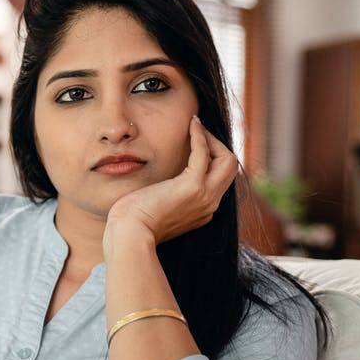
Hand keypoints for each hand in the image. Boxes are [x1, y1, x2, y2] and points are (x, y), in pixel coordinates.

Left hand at [104, 115, 238, 252]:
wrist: (129, 234)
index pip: (219, 180)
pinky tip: (192, 124)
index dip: (211, 160)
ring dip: (213, 141)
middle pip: (230, 169)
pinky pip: (204, 153)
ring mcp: (204, 197)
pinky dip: (200, 136)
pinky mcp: (193, 187)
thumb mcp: (156, 209)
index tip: (196, 145)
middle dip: (218, 148)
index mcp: (201, 211)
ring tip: (196, 127)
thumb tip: (156, 186)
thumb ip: (165, 197)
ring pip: (227, 161)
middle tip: (200, 133)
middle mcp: (209, 205)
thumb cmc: (133, 223)